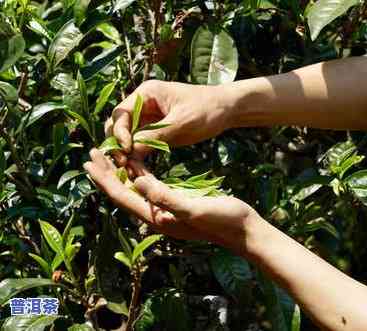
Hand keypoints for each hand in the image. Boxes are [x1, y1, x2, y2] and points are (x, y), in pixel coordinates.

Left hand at [83, 148, 263, 252]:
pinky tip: (136, 163)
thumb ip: (164, 197)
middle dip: (107, 172)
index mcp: (156, 217)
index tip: (90, 159)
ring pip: (135, 188)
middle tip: (92, 152)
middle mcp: (156, 214)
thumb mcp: (193, 209)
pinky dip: (139, 173)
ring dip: (121, 171)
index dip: (104, 178)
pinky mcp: (176, 202)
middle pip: (123, 191)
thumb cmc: (221, 220)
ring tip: (109, 154)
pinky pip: (150, 186)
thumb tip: (136, 183)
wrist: (243, 229)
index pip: (122, 195)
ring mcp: (166, 209)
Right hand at [104, 80, 232, 164]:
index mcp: (146, 94)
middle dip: (118, 144)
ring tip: (131, 170)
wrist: (226, 110)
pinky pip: (140, 143)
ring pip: (127, 136)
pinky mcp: (156, 131)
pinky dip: (138, 155)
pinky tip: (139, 169)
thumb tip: (130, 152)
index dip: (119, 133)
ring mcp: (149, 118)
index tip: (127, 150)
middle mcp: (143, 104)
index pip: (120, 113)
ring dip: (127, 152)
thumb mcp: (182, 123)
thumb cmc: (207, 110)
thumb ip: (156, 136)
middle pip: (118, 125)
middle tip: (124, 164)